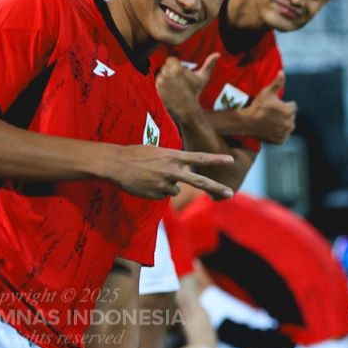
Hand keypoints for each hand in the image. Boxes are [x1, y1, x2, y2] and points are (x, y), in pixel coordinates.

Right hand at [110, 146, 233, 199]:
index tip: (231, 160)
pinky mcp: (156, 194)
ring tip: (150, 177)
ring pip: (175, 190)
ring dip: (167, 186)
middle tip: (231, 193)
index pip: (200, 158)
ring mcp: (165, 183)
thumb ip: (173, 161)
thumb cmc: (136, 155)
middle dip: (216, 187)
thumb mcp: (158, 152)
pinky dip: (156, 191)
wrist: (116, 163)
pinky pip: (162, 195)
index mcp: (173, 156)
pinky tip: (145, 184)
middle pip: (199, 181)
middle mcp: (172, 170)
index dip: (216, 159)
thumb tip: (184, 173)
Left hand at [156, 54, 217, 119]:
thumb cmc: (196, 92)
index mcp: (177, 69)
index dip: (176, 65)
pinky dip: (162, 86)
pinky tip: (170, 91)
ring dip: (166, 78)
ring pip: (160, 74)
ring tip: (174, 87)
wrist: (187, 110)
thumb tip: (218, 54)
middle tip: (178, 81)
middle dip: (170, 71)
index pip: (171, 59)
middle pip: (165, 66)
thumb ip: (209, 64)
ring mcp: (160, 82)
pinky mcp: (156, 89)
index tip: (181, 73)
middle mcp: (167, 74)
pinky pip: (157, 82)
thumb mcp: (203, 78)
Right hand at [240, 72, 296, 143]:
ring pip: (288, 127)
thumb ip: (277, 83)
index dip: (284, 105)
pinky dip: (279, 133)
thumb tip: (282, 72)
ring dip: (283, 124)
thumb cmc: (258, 106)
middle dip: (284, 114)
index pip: (293, 106)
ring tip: (272, 121)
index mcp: (289, 110)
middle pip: (291, 117)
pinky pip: (283, 136)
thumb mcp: (267, 92)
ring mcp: (285, 133)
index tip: (275, 106)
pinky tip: (271, 128)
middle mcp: (289, 123)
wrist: (247, 122)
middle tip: (272, 113)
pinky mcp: (280, 140)